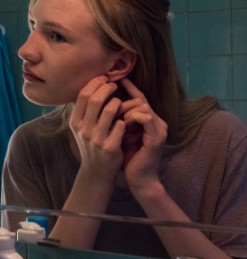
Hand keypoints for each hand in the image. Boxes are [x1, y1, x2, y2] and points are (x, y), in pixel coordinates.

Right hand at [69, 75, 125, 183]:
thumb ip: (85, 110)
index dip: (95, 83)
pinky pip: (120, 125)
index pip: (83, 95)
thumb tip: (92, 85)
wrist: (97, 171)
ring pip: (110, 109)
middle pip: (95, 99)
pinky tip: (126, 120)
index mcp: (75, 122)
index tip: (104, 78)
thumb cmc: (92, 144)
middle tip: (114, 85)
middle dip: (107, 88)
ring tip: (120, 102)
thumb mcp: (82, 128)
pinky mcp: (109, 147)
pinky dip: (124, 119)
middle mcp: (83, 129)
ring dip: (118, 102)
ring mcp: (96, 138)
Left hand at [117, 78, 167, 194]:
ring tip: (118, 120)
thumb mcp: (119, 133)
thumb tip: (100, 104)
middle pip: (139, 99)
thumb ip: (116, 119)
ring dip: (126, 110)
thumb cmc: (126, 157)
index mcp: (148, 120)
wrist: (138, 179)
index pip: (138, 98)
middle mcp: (156, 121)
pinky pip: (145, 117)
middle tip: (111, 110)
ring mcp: (159, 128)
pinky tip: (123, 122)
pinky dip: (133, 117)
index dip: (128, 88)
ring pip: (142, 105)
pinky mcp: (156, 137)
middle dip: (123, 102)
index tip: (114, 79)